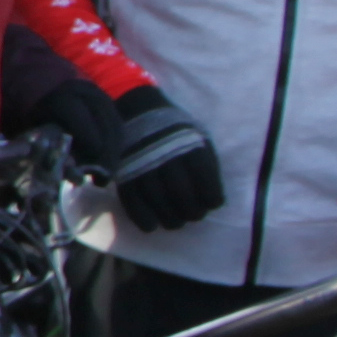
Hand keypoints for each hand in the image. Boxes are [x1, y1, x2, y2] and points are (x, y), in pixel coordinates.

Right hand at [99, 89, 226, 232]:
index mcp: (191, 149)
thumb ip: (206, 164)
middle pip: (183, 197)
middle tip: (193, 215)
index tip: (211, 204)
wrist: (139, 110)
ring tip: (175, 222)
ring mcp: (144, 166)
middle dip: (192, 213)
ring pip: (159, 202)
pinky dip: (142, 218)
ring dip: (170, 219)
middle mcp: (168, 159)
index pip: (206, 185)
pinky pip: (132, 202)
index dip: (212, 200)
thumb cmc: (176, 129)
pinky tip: (151, 226)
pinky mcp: (124, 173)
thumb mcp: (199, 137)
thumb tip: (211, 197)